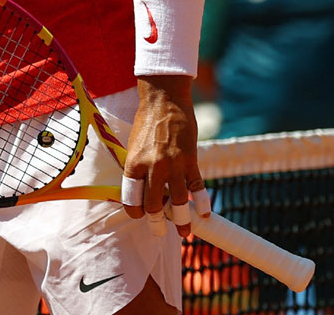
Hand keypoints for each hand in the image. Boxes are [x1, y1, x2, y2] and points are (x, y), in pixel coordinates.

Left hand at [121, 75, 203, 236]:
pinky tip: (203, 214)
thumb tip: (142, 190)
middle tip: (159, 231)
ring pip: (177, 201)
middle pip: (154, 204)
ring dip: (182, 220)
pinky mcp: (191, 160)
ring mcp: (173, 165)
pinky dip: (201, 203)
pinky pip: (197, 188)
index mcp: (134, 163)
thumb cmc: (146, 122)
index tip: (139, 217)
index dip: (134, 211)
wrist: (164, 100)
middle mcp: (152, 167)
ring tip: (185, 233)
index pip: (131, 197)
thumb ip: (138, 167)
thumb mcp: (133, 145)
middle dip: (157, 222)